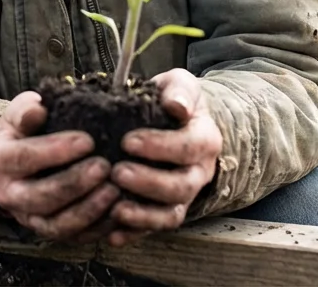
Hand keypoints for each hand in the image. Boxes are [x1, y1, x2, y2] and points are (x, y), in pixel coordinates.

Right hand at [0, 91, 119, 241]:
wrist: (15, 165)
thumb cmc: (24, 133)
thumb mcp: (18, 116)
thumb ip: (26, 110)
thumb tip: (39, 108)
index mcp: (0, 161)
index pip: (24, 158)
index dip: (55, 151)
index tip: (87, 140)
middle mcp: (9, 195)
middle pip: (41, 197)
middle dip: (75, 184)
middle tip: (104, 167)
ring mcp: (29, 218)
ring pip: (57, 224)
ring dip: (88, 210)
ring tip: (114, 190)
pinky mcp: (49, 232)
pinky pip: (74, 237)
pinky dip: (98, 228)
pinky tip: (118, 211)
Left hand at [106, 69, 221, 246]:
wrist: (175, 121)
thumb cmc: (172, 100)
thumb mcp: (180, 84)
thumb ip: (179, 90)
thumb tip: (176, 105)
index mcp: (204, 139)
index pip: (190, 146)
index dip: (161, 147)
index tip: (128, 141)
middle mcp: (199, 171)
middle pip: (182, 187)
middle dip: (149, 183)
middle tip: (117, 172)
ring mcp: (184, 195)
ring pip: (172, 214)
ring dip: (144, 215)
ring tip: (115, 209)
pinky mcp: (166, 210)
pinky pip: (155, 229)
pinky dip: (135, 234)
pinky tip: (113, 234)